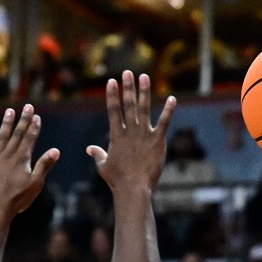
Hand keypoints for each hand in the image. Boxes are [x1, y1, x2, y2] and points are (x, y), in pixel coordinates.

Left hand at [0, 104, 59, 222]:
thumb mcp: (35, 184)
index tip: (37, 116)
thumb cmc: (17, 199)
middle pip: (17, 134)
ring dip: (6, 124)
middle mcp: (8, 156)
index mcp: (21, 159)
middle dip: (23, 120)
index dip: (34, 127)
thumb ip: (44, 165)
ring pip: (1, 138)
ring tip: (9, 111)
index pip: (29, 139)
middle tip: (27, 106)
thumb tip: (56, 150)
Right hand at [85, 71, 175, 192]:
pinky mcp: (157, 141)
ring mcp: (144, 135)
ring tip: (145, 76)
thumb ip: (97, 154)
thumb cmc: (117, 180)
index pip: (113, 111)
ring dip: (144, 92)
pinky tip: (172, 99)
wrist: (133, 189)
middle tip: (128, 72)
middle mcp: (130, 132)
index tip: (112, 81)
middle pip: (128, 105)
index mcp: (116, 136)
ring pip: (144, 109)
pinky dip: (168, 110)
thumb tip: (89, 148)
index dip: (112, 95)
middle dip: (128, 87)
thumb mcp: (103, 166)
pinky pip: (164, 122)